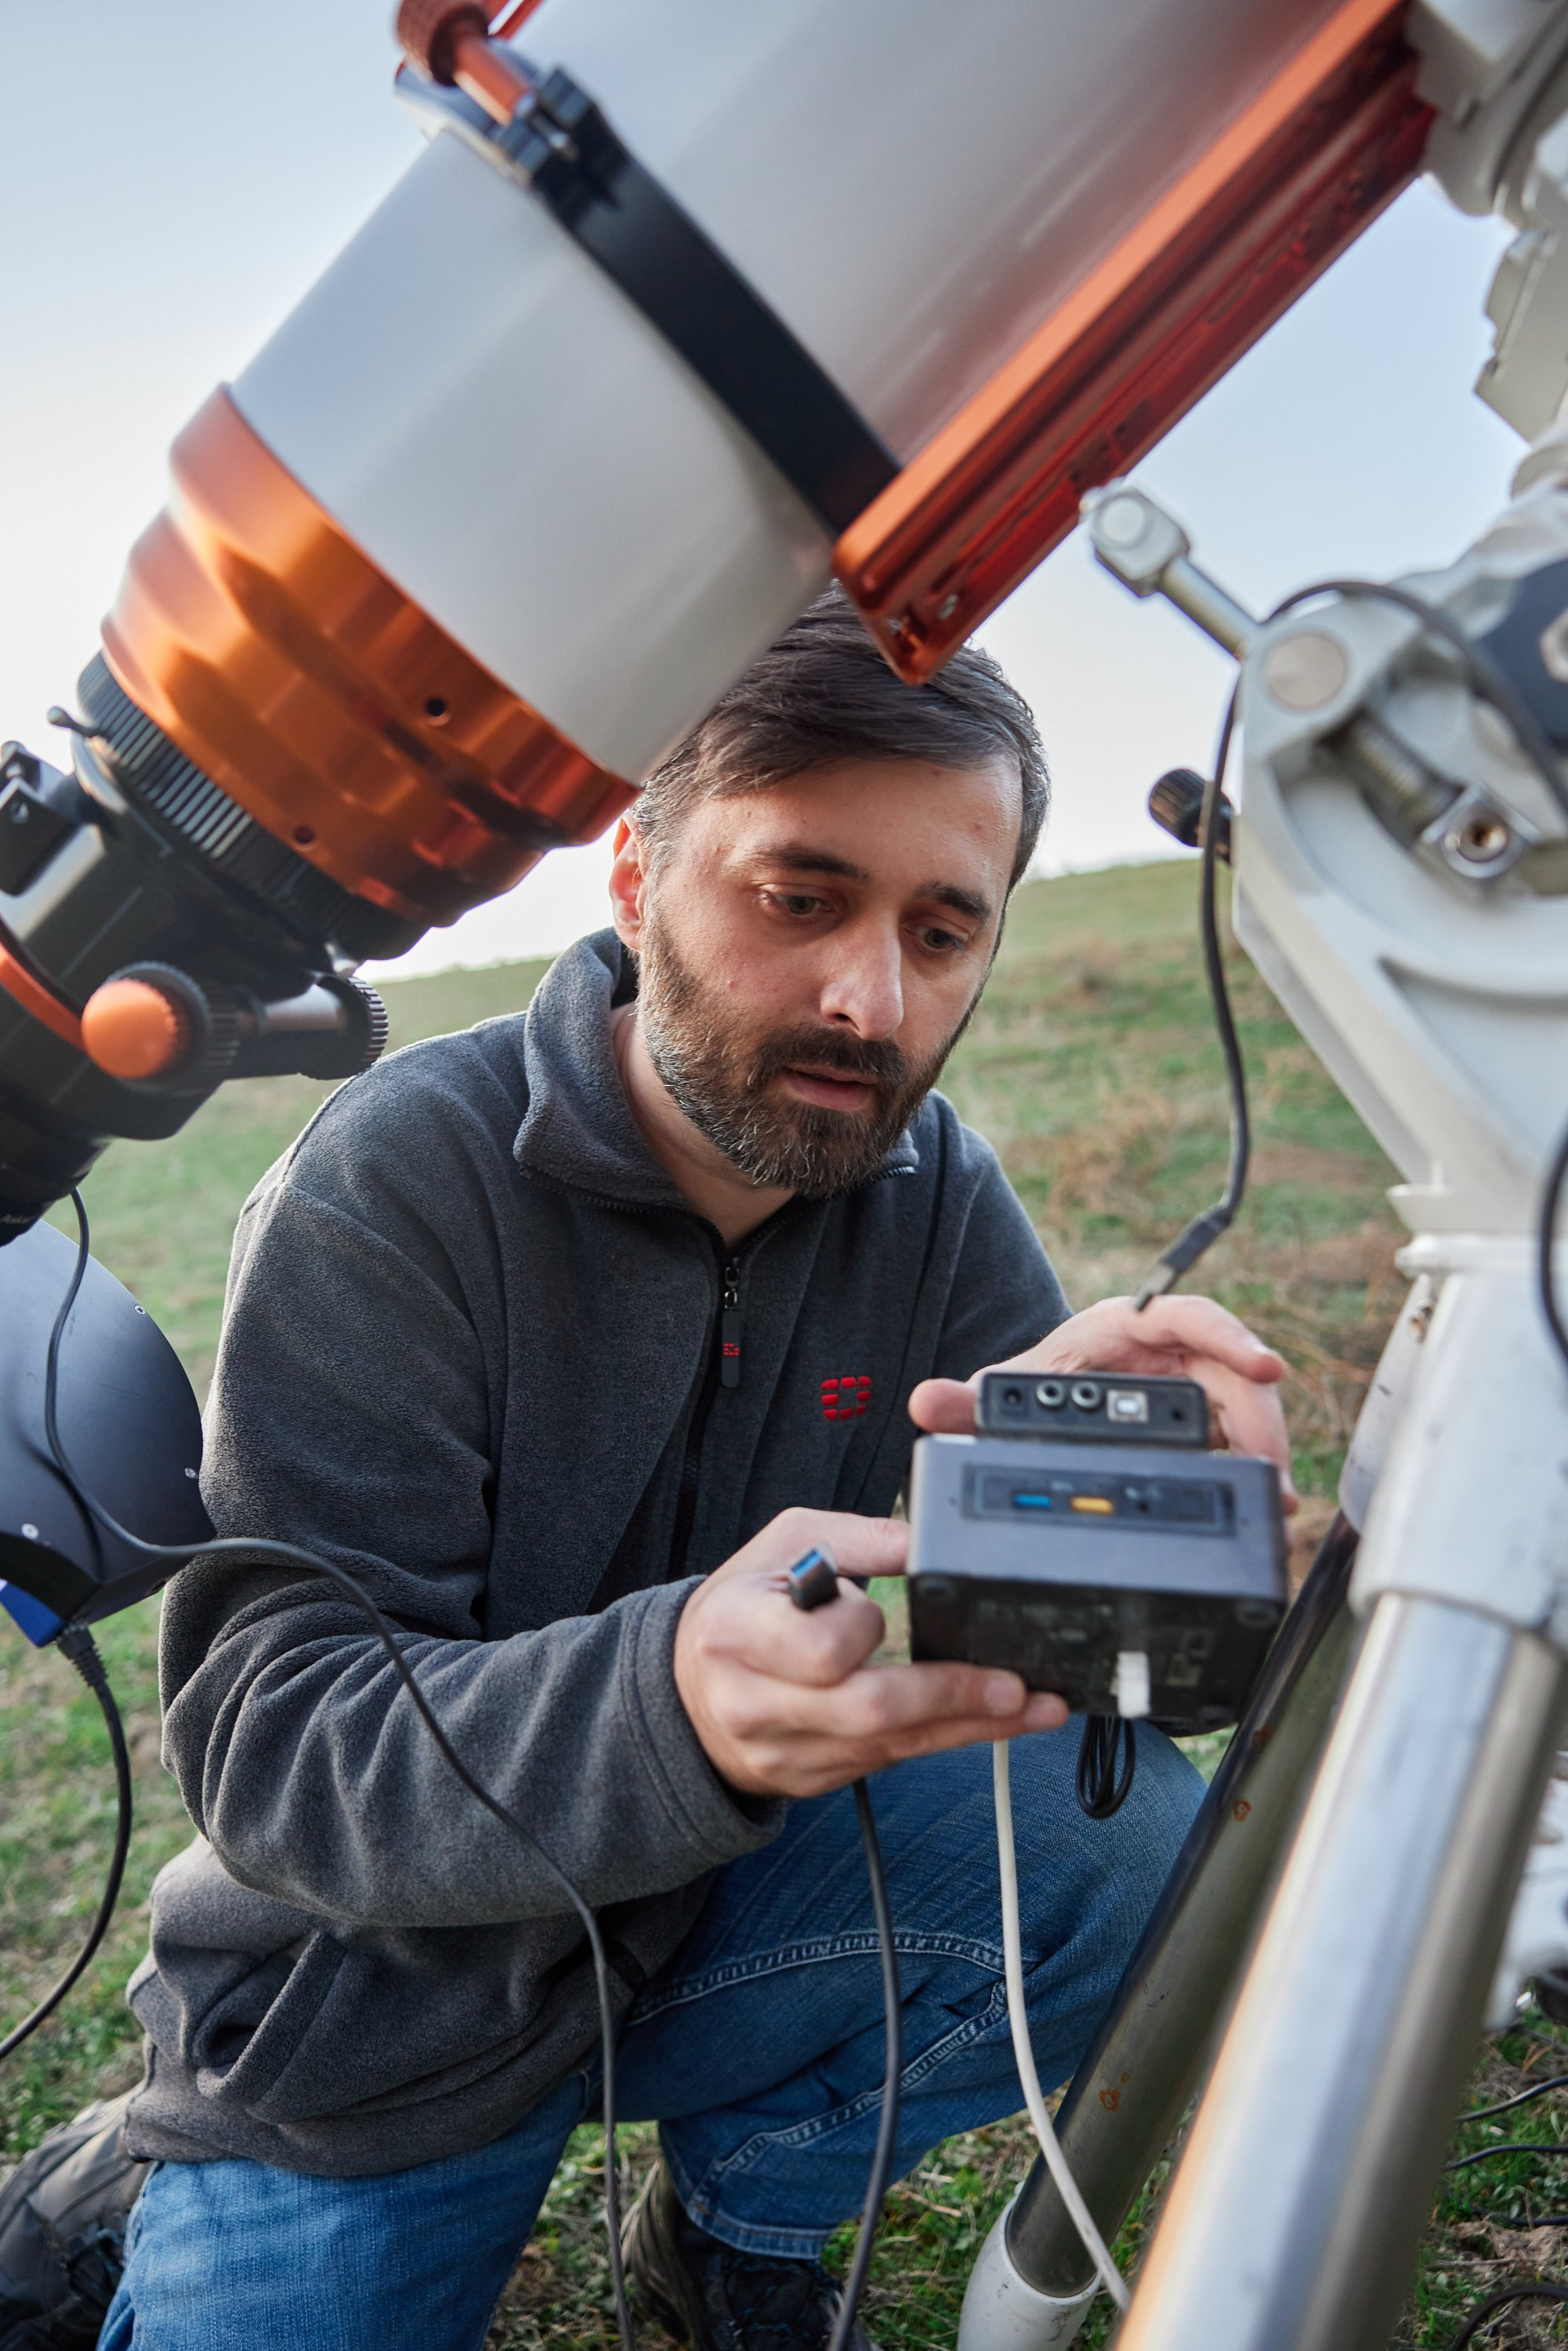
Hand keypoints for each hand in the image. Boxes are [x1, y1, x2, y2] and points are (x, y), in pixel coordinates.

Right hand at [674, 1506, 1066, 1798]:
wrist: (687, 1688)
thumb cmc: (744, 1604)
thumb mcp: (784, 1544)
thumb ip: (859, 1539)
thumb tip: (932, 1539)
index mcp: (738, 1633)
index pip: (820, 1649)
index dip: (863, 1630)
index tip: (876, 1607)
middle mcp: (755, 1703)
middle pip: (867, 1711)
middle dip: (949, 1696)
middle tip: (1013, 1683)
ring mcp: (783, 1752)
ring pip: (890, 1748)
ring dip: (970, 1727)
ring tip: (1033, 1707)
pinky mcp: (811, 1779)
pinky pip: (888, 1763)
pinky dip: (945, 1740)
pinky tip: (991, 1723)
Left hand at [908, 1294, 1296, 1511]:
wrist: (1050, 1399)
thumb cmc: (1042, 1376)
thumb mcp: (1010, 1386)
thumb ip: (968, 1400)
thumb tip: (925, 1403)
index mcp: (1131, 1324)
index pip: (1191, 1318)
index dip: (1232, 1338)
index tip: (1264, 1365)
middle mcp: (1174, 1349)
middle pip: (1235, 1374)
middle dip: (1261, 1422)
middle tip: (1272, 1473)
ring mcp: (1197, 1384)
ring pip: (1248, 1411)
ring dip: (1266, 1455)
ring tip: (1275, 1502)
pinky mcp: (1208, 1422)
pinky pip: (1242, 1440)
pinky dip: (1256, 1472)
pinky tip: (1266, 1505)